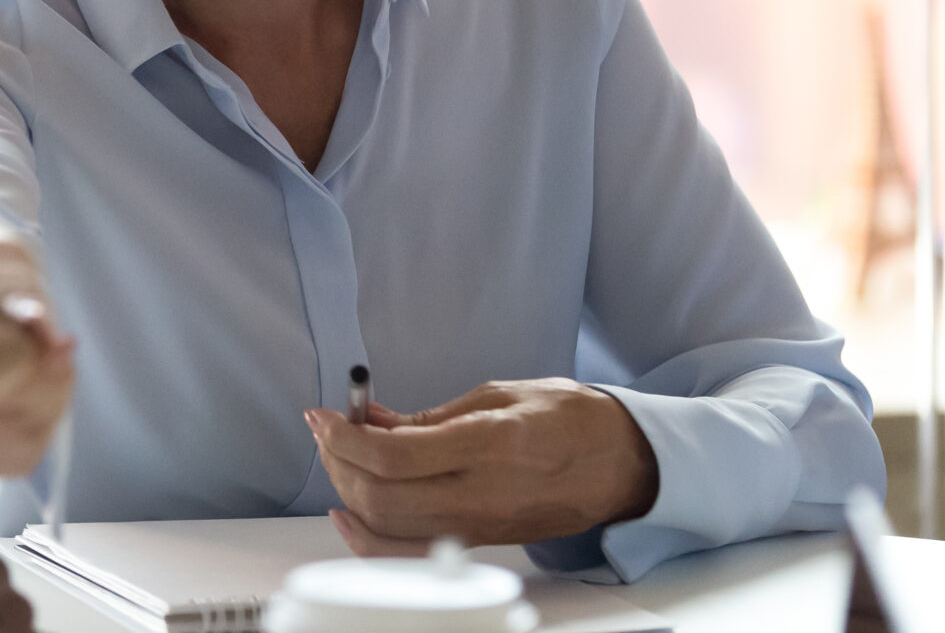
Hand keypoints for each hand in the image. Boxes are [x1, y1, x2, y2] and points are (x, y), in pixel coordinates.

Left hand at [305, 377, 658, 547]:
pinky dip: (370, 536)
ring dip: (349, 489)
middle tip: (326, 429)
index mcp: (490, 444)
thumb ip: (427, 416)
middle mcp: (483, 493)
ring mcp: (482, 524)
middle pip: (382, 495)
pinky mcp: (482, 540)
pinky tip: (349, 512)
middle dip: (338, 460)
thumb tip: (370, 420)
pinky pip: (412, 549)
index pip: (394, 455)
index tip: (323, 415)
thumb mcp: (496, 395)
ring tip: (338, 454)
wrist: (622, 462)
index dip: (344, 436)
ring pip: (390, 526)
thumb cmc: (569, 418)